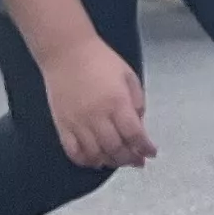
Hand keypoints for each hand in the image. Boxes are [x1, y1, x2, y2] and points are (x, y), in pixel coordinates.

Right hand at [40, 36, 155, 170]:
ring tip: (119, 161)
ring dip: (110, 162)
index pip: (135, 134)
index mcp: (117, 102)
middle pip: (116, 148)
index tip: (151, 153)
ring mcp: (78, 122)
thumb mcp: (128, 76)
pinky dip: (85, 160)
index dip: (145, 147)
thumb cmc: (100, 60)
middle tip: (137, 161)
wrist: (66, 52)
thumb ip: (137, 101)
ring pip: (95, 154)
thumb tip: (139, 124)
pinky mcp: (62, 125)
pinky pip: (73, 151)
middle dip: (129, 159)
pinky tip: (95, 160)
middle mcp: (97, 115)